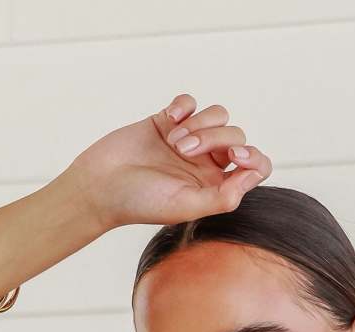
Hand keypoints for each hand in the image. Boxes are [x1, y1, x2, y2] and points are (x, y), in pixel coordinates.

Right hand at [64, 94, 270, 234]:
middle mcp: (206, 164)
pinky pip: (190, 102)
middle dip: (213, 137)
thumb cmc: (141, 202)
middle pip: (234, 135)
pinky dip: (182, 107)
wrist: (100, 185)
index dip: (254, 157)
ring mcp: (187, 140)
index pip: (254, 167)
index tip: (235, 156)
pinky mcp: (167, 122)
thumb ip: (224, 197)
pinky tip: (167, 121)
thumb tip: (252, 175)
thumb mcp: (186, 206)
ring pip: (217, 115)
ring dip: (198, 123)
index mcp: (216, 187)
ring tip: (174, 141)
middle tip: (183, 151)